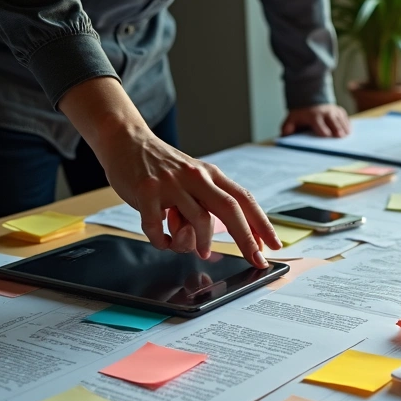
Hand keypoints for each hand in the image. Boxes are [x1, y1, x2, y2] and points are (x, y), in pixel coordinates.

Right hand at [59, 78, 280, 267]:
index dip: (262, 223)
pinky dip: (163, 241)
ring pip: (197, 221)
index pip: (244, 199)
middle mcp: (196, 177)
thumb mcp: (193, 178)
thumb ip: (208, 204)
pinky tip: (164, 241)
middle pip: (229, 209)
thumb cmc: (164, 166)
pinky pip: (158, 226)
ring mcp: (171, 183)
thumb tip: (223, 238)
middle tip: (255, 260)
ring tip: (201, 251)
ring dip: (200, 243)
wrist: (126, 140)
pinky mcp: (146, 191)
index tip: (274, 245)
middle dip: (246, 238)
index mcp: (211, 174)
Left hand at [281, 104, 350, 137]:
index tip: (326, 135)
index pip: (318, 123)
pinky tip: (349, 132)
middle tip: (341, 136)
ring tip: (347, 135)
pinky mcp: (340, 112)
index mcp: (313, 115)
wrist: (310, 100)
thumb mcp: (291, 119)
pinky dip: (348, 125)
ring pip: (341, 120)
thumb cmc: (302, 115)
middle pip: (333, 121)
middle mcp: (325, 112)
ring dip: (344, 128)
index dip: (322, 129)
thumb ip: (287, 127)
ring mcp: (334, 111)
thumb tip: (284, 135)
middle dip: (337, 128)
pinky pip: (346, 118)